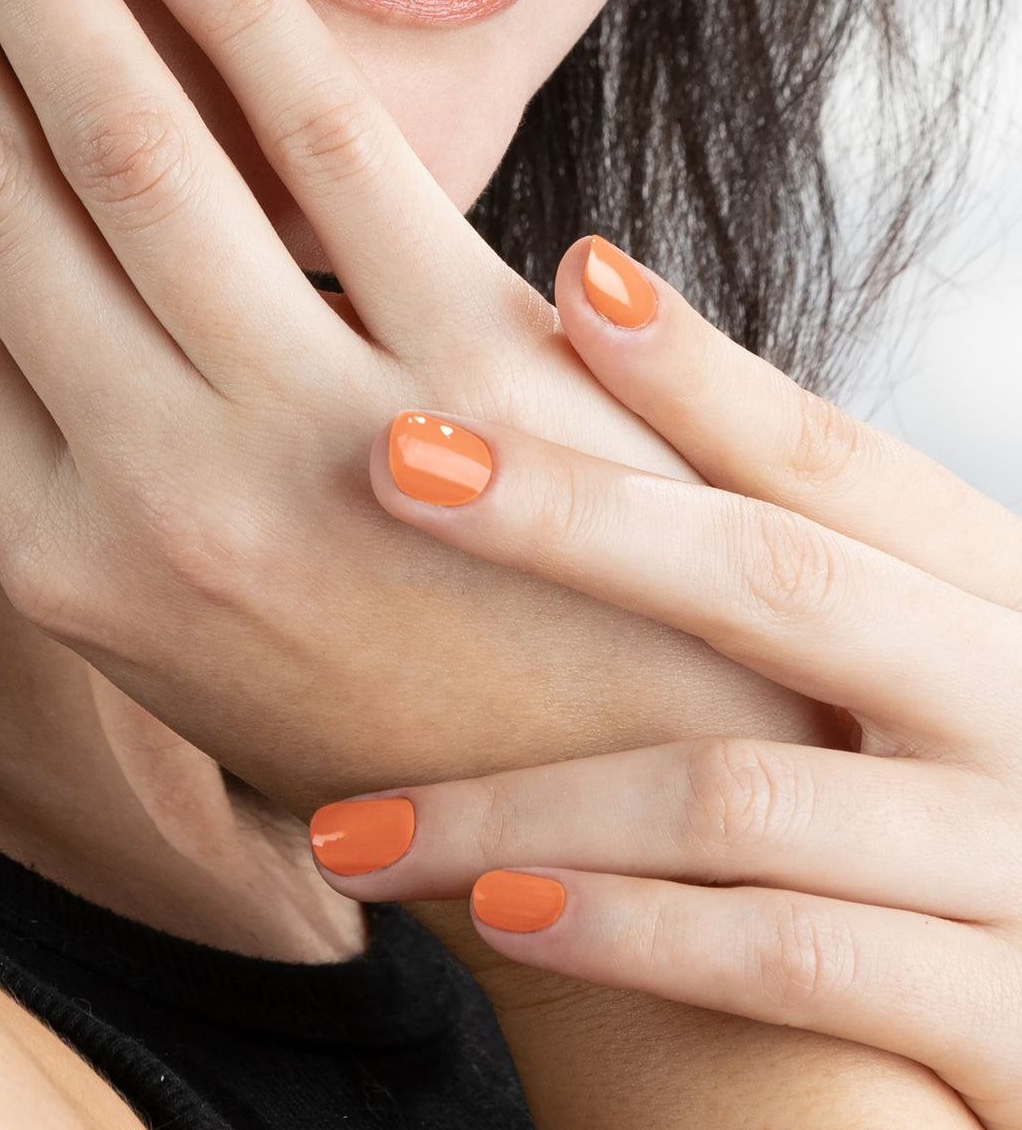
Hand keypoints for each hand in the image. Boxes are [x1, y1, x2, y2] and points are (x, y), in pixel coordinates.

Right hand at [0, 0, 832, 815]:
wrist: (597, 803)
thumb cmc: (386, 702)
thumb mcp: (185, 629)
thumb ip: (88, 459)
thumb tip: (8, 273)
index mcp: (54, 559)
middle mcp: (144, 505)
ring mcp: (304, 446)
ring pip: (117, 148)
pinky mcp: (464, 385)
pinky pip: (326, 151)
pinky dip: (235, 10)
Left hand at [306, 235, 1021, 1124]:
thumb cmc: (966, 805)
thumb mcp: (930, 658)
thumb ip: (801, 565)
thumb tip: (611, 375)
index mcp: (993, 598)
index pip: (829, 462)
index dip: (698, 373)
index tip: (570, 278)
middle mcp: (1015, 701)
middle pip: (774, 578)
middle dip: (572, 514)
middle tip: (389, 459)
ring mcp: (1019, 862)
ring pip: (734, 793)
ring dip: (520, 803)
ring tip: (345, 824)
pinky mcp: (1007, 1020)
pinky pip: (790, 960)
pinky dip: (636, 934)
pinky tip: (499, 920)